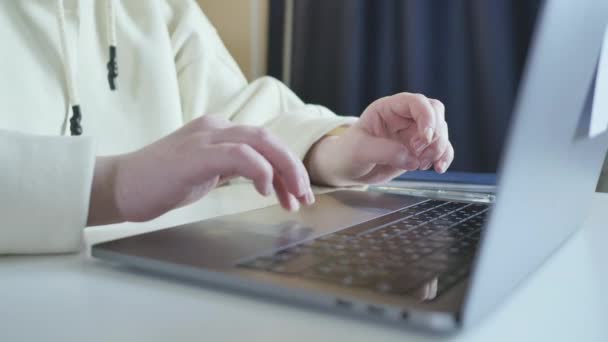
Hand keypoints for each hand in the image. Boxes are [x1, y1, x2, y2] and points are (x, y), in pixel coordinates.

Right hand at [87, 116, 313, 225]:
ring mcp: (205, 138)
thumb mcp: (206, 171)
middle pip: (270, 139)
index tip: (298, 193)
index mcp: (218, 131)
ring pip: (261, 142)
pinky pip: (239, 155)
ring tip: (294, 198)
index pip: (265, 142)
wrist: (119, 186)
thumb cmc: (161, 183)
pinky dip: (259, 171)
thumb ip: (232, 167)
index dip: (287, 166)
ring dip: (285, 170)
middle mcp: (215, 128)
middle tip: (305, 196)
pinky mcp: (195, 155)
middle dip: (293, 168)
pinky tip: (263, 191)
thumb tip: (265, 178)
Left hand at [305, 93, 452, 185]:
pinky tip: (438, 169)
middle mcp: (404, 118)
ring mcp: (413, 133)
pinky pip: (440, 149)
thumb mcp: (359, 150)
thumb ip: (384, 151)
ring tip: (420, 165)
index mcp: (388, 108)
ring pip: (440, 132)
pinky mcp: (419, 150)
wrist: (347, 169)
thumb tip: (411, 158)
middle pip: (435, 113)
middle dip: (434, 133)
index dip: (426, 117)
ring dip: (438, 149)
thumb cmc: (348, 153)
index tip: (424, 138)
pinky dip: (444, 158)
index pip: (416, 102)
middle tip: (419, 153)